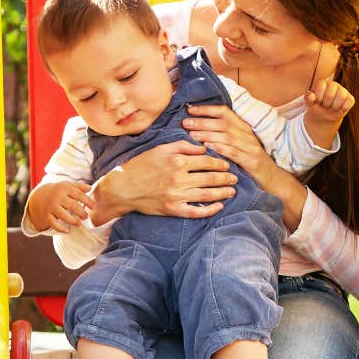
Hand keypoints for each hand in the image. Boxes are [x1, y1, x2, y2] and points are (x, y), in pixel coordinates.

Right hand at [28, 181, 96, 232]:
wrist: (41, 196)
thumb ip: (79, 187)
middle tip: (86, 217)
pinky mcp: (47, 215)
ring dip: (73, 221)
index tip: (93, 207)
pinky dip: (60, 229)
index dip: (88, 201)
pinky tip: (68, 231)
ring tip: (79, 223)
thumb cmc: (59, 191)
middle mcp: (57, 197)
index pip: (79, 195)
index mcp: (64, 188)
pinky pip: (53, 223)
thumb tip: (90, 188)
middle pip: (72, 206)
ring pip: (63, 215)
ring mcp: (51, 206)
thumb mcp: (68, 186)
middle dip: (81, 212)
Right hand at [95, 140, 237, 218]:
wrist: (123, 188)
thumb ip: (183, 146)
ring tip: (232, 191)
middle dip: (226, 178)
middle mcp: (179, 178)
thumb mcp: (160, 149)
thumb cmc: (141, 166)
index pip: (207, 161)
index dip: (220, 162)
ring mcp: (177, 196)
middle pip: (210, 178)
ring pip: (207, 194)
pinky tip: (219, 206)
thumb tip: (202, 148)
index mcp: (177, 161)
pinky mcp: (173, 210)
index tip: (227, 164)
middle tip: (235, 178)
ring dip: (223, 192)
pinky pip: (196, 212)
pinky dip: (210, 210)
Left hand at [181, 103, 278, 189]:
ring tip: (192, 135)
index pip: (224, 112)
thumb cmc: (250, 163)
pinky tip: (208, 147)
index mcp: (243, 128)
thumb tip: (198, 129)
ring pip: (227, 136)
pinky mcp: (252, 161)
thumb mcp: (238, 146)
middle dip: (203, 121)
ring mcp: (250, 147)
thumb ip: (223, 136)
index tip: (189, 110)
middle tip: (185, 123)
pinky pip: (234, 152)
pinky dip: (221, 148)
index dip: (206, 109)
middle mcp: (247, 135)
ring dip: (208, 134)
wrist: (273, 180)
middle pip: (223, 123)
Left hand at [303, 78, 354, 147]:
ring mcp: (343, 90)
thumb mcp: (309, 104)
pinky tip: (339, 109)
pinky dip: (343, 108)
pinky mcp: (350, 98)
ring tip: (331, 107)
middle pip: (330, 94)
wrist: (324, 116)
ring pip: (342, 96)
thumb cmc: (317, 106)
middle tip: (325, 106)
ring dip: (335, 106)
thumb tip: (311, 96)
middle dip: (326, 104)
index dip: (318, 97)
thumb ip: (308, 99)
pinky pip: (348, 102)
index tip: (317, 102)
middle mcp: (334, 84)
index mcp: (323, 83)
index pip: (321, 86)